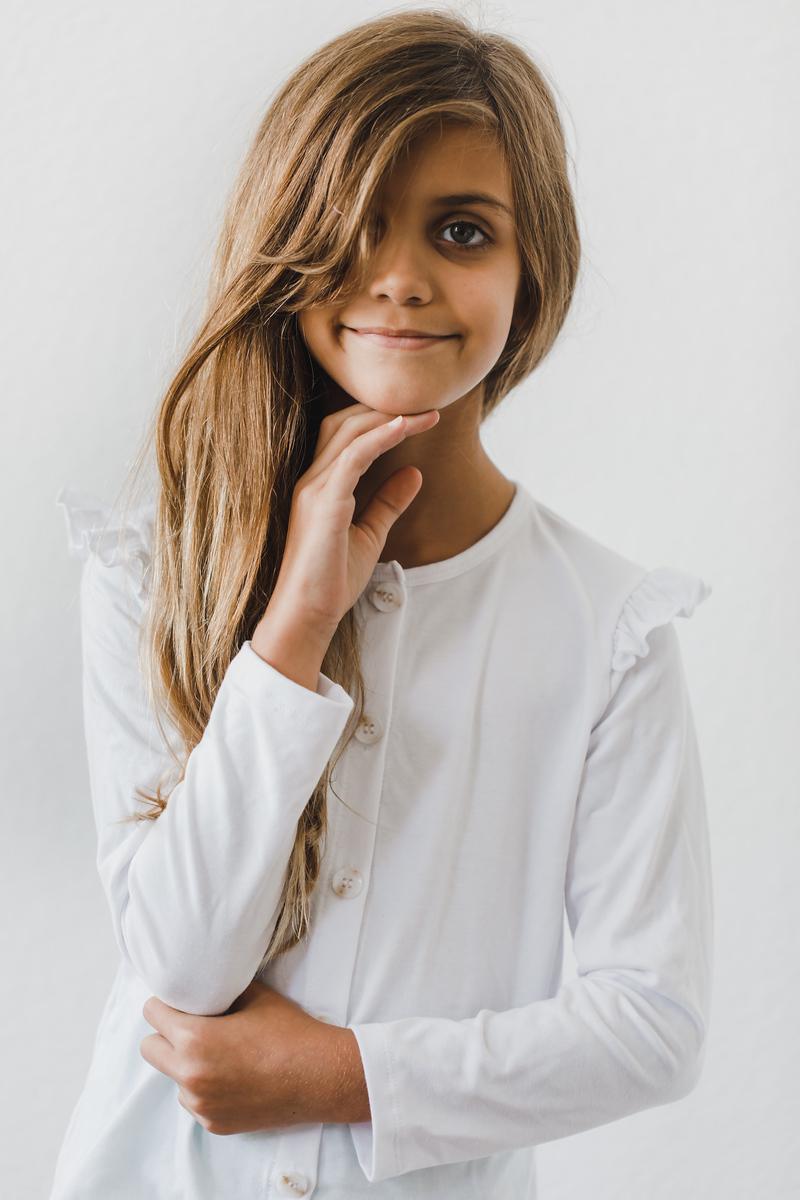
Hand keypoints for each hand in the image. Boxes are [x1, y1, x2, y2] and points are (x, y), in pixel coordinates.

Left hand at [140, 979, 364, 1133]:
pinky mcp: (213, 1124)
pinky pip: (195, 1100)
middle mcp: (190, 1075)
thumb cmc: (288, 1031)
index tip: (181, 1003)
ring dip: (187, 1065)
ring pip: (173, 1077)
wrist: (319, 1076)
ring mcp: (200, 1104)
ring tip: (222, 1056)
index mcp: (194, 1039)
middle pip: (149, 1049)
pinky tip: (235, 1078)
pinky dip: (206, 1088)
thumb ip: (220, 991)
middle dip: (166, 1035)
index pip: (151, 1013)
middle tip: (193, 1027)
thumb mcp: (254, 996)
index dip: (166, 1004)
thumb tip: (202, 984)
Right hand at [266, 402, 439, 639]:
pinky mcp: (323, 503)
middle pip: (345, 422)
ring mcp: (314, 489)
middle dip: (386, 408)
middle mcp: (312, 480)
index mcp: (320, 485)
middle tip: (427, 406)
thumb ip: (388, 503)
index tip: (421, 416)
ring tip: (424, 413)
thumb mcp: (369, 535)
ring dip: (390, 418)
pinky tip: (404, 428)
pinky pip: (353, 457)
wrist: (306, 615)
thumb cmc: (331, 581)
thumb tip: (415, 474)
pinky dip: (380, 437)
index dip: (381, 419)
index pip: (347, 434)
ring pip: (349, 433)